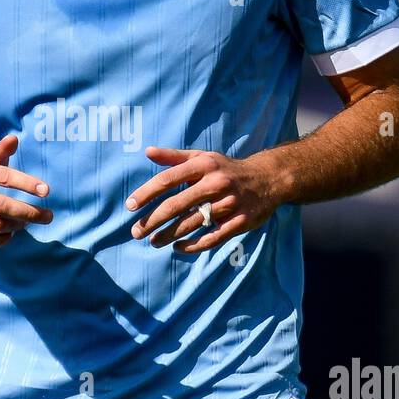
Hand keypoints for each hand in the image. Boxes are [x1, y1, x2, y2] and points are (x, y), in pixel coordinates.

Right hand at [0, 133, 51, 248]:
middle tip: (48, 216)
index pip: (4, 177)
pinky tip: (10, 233)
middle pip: (1, 206)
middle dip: (28, 213)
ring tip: (28, 221)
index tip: (46, 190)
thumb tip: (14, 139)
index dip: (26, 184)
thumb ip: (1, 148)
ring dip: (17, 225)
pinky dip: (1, 240)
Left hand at [125, 145, 284, 251]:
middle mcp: (216, 182)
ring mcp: (229, 203)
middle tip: (136, 232)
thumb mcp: (203, 158)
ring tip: (153, 242)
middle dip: (153, 220)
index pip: (168, 179)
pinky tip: (178, 247)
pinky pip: (212, 237)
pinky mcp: (240, 221)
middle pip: (176, 204)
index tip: (129, 206)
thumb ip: (174, 157)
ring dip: (169, 235)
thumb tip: (147, 151)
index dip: (146, 193)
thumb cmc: (226, 169)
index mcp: (204, 165)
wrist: (269, 178)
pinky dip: (193, 245)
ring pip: (192, 223)